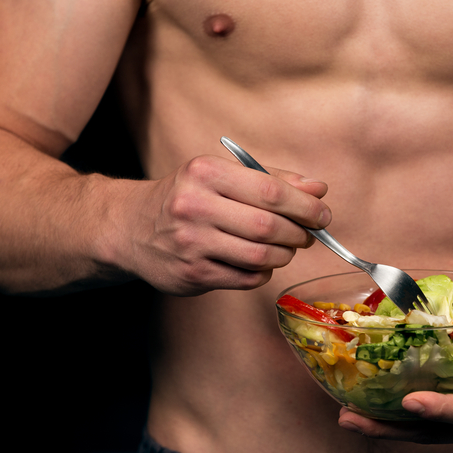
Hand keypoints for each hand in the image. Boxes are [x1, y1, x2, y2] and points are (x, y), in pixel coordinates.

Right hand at [127, 155, 331, 294]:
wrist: (129, 227)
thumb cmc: (186, 196)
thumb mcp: (221, 175)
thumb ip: (272, 179)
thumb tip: (319, 189)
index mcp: (205, 173)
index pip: (270, 191)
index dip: (305, 206)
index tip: (323, 213)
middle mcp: (194, 206)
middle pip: (268, 226)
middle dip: (298, 233)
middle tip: (307, 234)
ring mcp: (191, 244)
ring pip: (259, 256)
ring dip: (283, 255)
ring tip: (285, 248)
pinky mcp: (191, 274)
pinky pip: (245, 278)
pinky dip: (262, 272)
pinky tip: (258, 262)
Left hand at [337, 271, 452, 445]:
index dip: (442, 409)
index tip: (410, 401)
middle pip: (437, 432)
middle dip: (393, 427)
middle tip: (350, 418)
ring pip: (428, 435)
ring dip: (388, 428)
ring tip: (347, 418)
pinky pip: (430, 427)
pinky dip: (399, 421)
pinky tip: (368, 408)